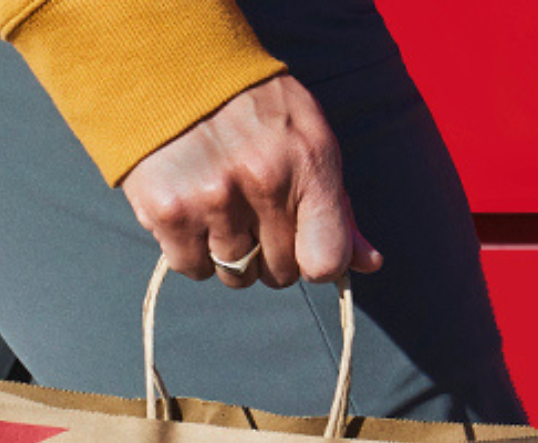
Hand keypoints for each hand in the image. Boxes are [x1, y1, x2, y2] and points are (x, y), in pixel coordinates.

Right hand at [120, 75, 382, 288]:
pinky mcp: (169, 212)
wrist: (178, 71)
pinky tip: (193, 215)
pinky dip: (193, 252)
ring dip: (230, 255)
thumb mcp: (309, 142)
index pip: (326, 260)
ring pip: (235, 276)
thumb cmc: (255, 111)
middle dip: (270, 255)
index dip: (317, 265)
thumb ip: (338, 208)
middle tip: (254, 215)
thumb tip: (368, 264)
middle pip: (279, 273)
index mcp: (308, 164)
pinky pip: (192, 267)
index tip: (304, 249)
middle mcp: (264, 184)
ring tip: (221, 212)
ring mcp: (213, 201)